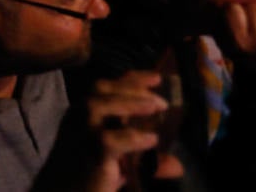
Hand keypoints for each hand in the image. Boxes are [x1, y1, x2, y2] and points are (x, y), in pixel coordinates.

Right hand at [36, 71, 178, 191]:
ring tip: (156, 106)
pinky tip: (150, 140)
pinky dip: (132, 137)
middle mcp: (78, 120)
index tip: (156, 77)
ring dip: (129, 102)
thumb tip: (177, 165)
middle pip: (100, 90)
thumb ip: (146, 161)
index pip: (104, 88)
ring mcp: (81, 136)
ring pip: (97, 105)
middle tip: (161, 97)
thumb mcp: (121, 164)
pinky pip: (108, 140)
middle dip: (130, 86)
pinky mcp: (89, 155)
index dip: (130, 78)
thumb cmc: (90, 179)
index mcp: (84, 118)